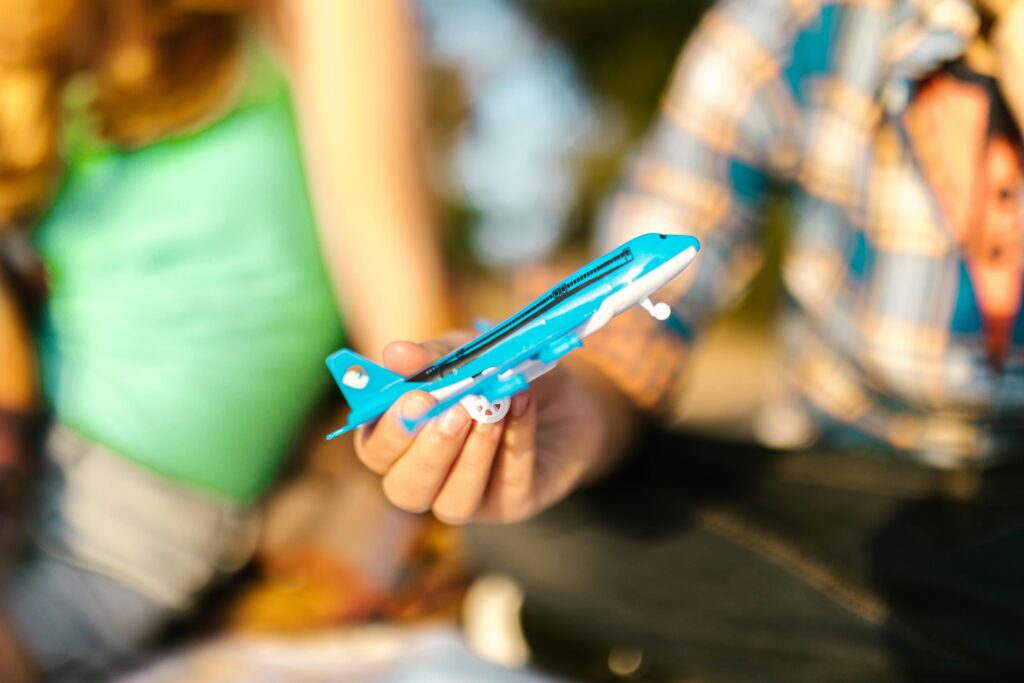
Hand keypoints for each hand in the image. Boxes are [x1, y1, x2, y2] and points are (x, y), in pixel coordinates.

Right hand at [353, 336, 635, 523]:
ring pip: (454, 501)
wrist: (565, 393)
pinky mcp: (512, 505)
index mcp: (402, 441)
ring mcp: (470, 498)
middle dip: (429, 452)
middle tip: (455, 411)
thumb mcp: (466, 353)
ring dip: (473, 454)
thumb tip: (395, 353)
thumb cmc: (498, 373)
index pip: (375, 451)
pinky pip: (508, 487)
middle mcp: (429, 478)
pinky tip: (522, 404)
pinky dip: (515, 443)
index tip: (417, 398)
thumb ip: (432, 357)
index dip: (390, 431)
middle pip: (406, 489)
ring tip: (493, 408)